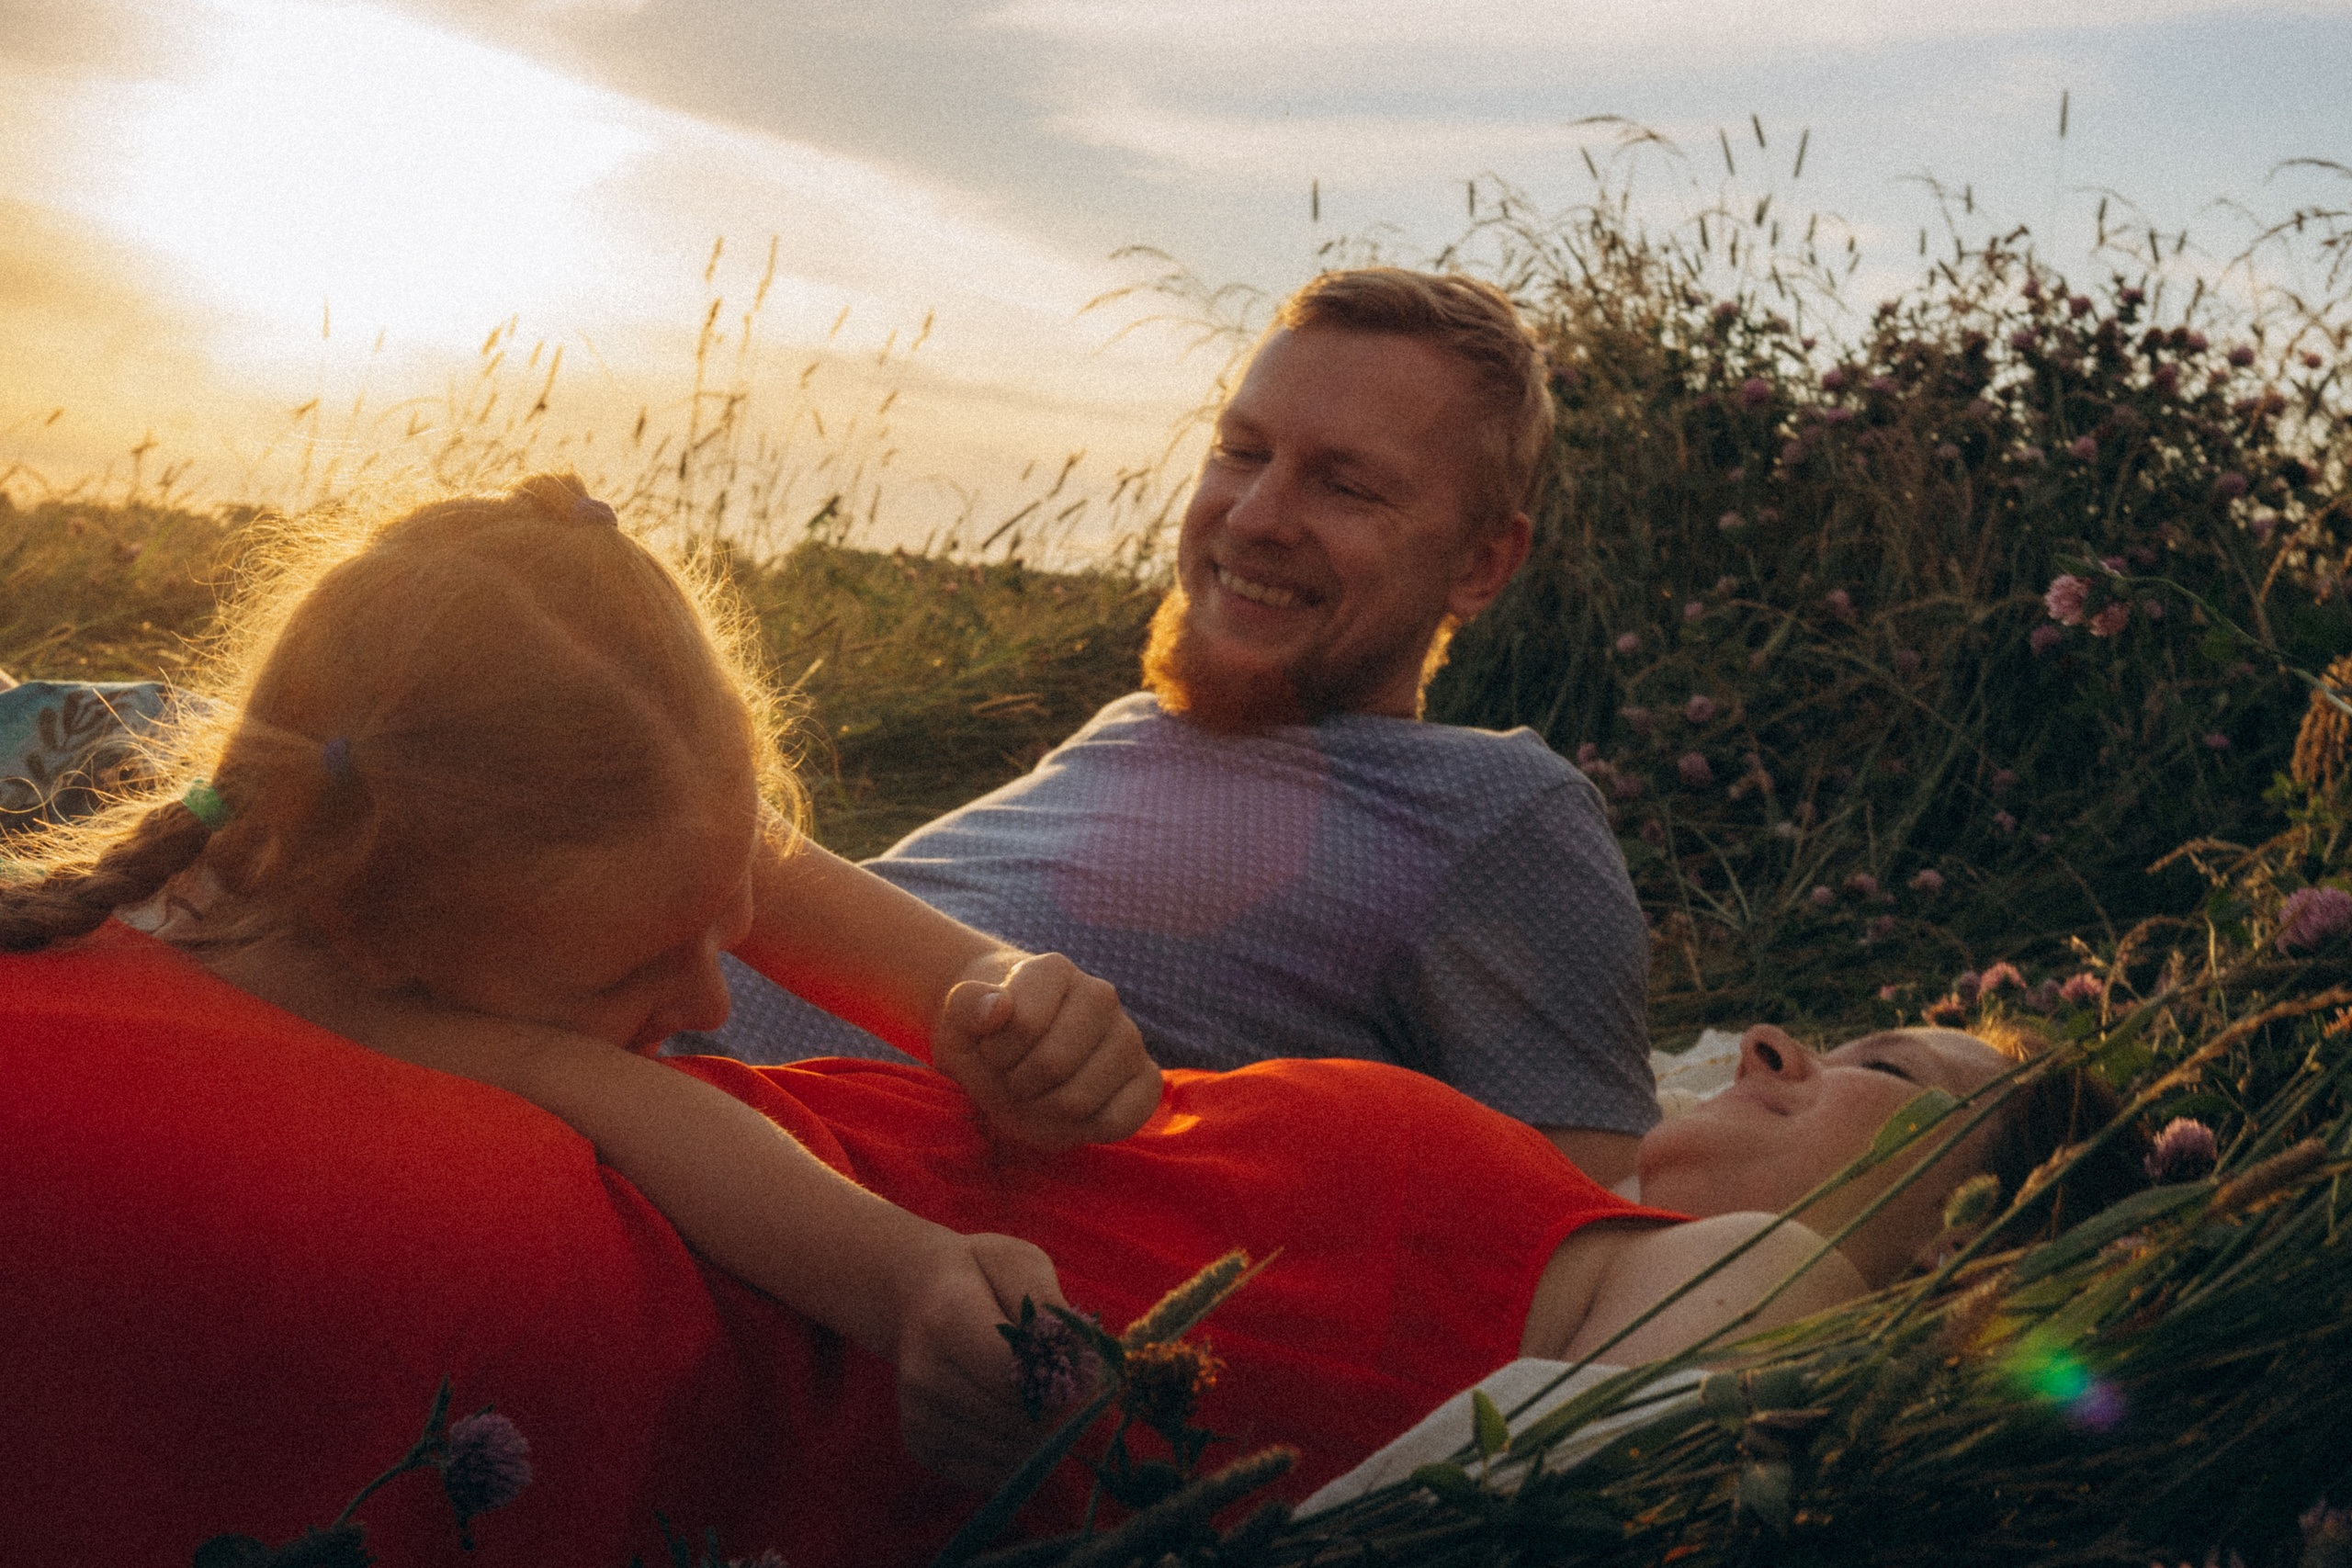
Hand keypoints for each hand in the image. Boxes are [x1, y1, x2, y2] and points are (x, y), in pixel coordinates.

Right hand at [891, 1231, 1068, 1489]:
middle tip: (1049, 1371)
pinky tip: (1004, 1411)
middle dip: (1050, 1402)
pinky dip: (1015, 1450)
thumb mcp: (1018, 1264)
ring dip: (1036, 1428)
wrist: (915, 1295)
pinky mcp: (922, 1447)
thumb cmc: (979, 1276)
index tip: (1063, 1354)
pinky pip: (994, 1473)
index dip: (1056, 1373)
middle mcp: (924, 1376)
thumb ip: (1051, 1307)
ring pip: (1012, 1450)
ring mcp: (919, 1416)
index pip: (1019, 1377)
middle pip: (1019, 1418)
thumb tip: (1080, 1363)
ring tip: (1023, 1387)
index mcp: (946, 1320)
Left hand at [932, 952, 1162, 1150]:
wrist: (1014, 1055)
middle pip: (1052, 1064)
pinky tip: (1070, 1111)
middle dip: (1018, 1083)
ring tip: (1039, 1090)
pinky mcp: (1146, 1078)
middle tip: (1014, 1074)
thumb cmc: (986, 1037)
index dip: (996, 1052)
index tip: (993, 1047)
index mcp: (1054, 970)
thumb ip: (966, 1006)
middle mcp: (1101, 995)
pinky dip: (1084, 1130)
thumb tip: (999, 1007)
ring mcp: (1129, 1037)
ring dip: (1044, 1110)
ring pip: (1079, 1099)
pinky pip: (1121, 1120)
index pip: (1022, 1025)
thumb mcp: (957, 1021)